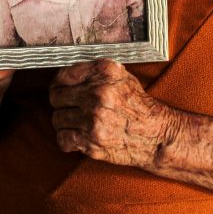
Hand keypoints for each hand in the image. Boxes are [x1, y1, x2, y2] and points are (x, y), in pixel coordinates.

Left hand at [49, 59, 176, 166]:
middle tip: (69, 107)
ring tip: (78, 123)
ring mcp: (93, 118)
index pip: (63, 75)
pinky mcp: (91, 141)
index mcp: (105, 72)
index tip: (61, 89)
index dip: (59, 83)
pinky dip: (67, 140)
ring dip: (64, 122)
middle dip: (60, 103)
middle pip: (56, 97)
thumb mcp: (122, 76)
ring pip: (57, 119)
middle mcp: (98, 93)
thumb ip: (95, 72)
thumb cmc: (138, 106)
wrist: (156, 134)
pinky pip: (62, 139)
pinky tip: (78, 136)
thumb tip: (65, 75)